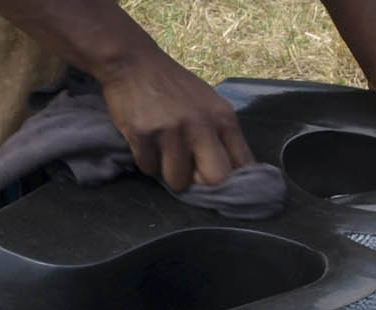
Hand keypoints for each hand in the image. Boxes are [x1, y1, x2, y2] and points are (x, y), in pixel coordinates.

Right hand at [100, 53, 254, 190]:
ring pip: (178, 181)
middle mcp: (201, 124)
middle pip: (216, 179)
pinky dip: (146, 161)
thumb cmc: (173, 86)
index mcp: (223, 117)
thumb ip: (220, 135)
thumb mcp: (208, 104)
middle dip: (201, 183)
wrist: (133, 61)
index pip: (243, 164)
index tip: (218, 180)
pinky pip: (149, 168)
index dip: (232, 180)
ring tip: (162, 151)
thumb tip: (228, 176)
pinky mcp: (143, 134)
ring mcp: (172, 130)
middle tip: (187, 172)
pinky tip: (145, 141)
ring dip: (168, 172)